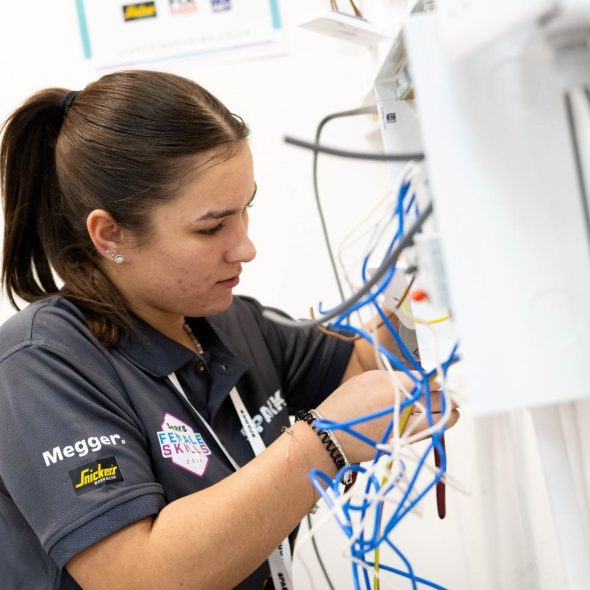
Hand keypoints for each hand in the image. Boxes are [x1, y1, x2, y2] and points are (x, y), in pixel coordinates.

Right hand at [316, 370, 458, 463]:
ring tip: (454, 409)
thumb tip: (418, 380)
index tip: (441, 380)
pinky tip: (440, 422)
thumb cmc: (345, 404)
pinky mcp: (403, 440)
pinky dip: (437, 426)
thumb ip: (395, 378)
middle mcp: (402, 402)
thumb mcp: (367, 380)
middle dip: (447, 395)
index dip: (437, 380)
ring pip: (438, 417)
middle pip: (437, 397)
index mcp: (392, 383)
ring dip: (449, 413)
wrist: (330, 435)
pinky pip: (427, 431)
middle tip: (452, 394)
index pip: (427, 379)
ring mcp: (404, 423)